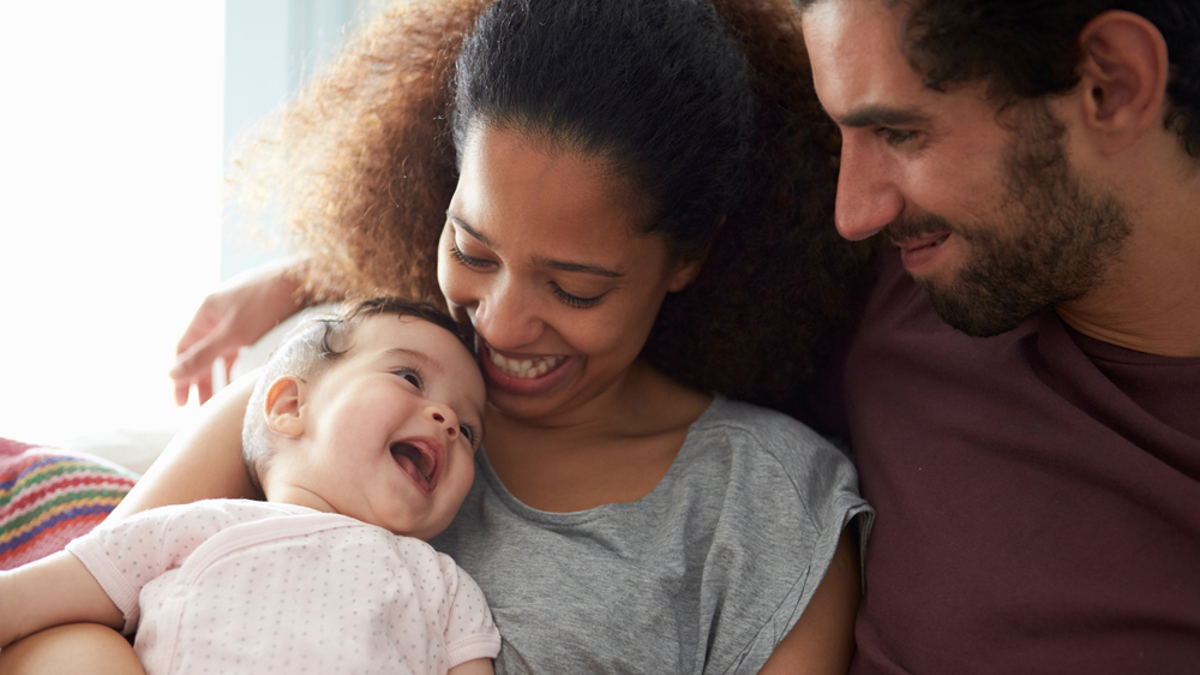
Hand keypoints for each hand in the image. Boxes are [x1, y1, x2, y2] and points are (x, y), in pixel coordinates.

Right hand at [170, 258, 308, 405]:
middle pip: (201, 351)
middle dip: (199, 380)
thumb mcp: (233, 334)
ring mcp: (238, 315)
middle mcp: (219, 312)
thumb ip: (203, 355)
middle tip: (199, 407)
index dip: (180, 376)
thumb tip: (172, 374)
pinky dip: (236, 364)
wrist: (305, 281)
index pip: (184, 349)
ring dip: (218, 375)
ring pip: (221, 351)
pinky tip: (239, 380)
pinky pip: (239, 347)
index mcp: (206, 311)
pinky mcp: (257, 320)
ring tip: (219, 400)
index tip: (181, 403)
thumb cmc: (267, 303)